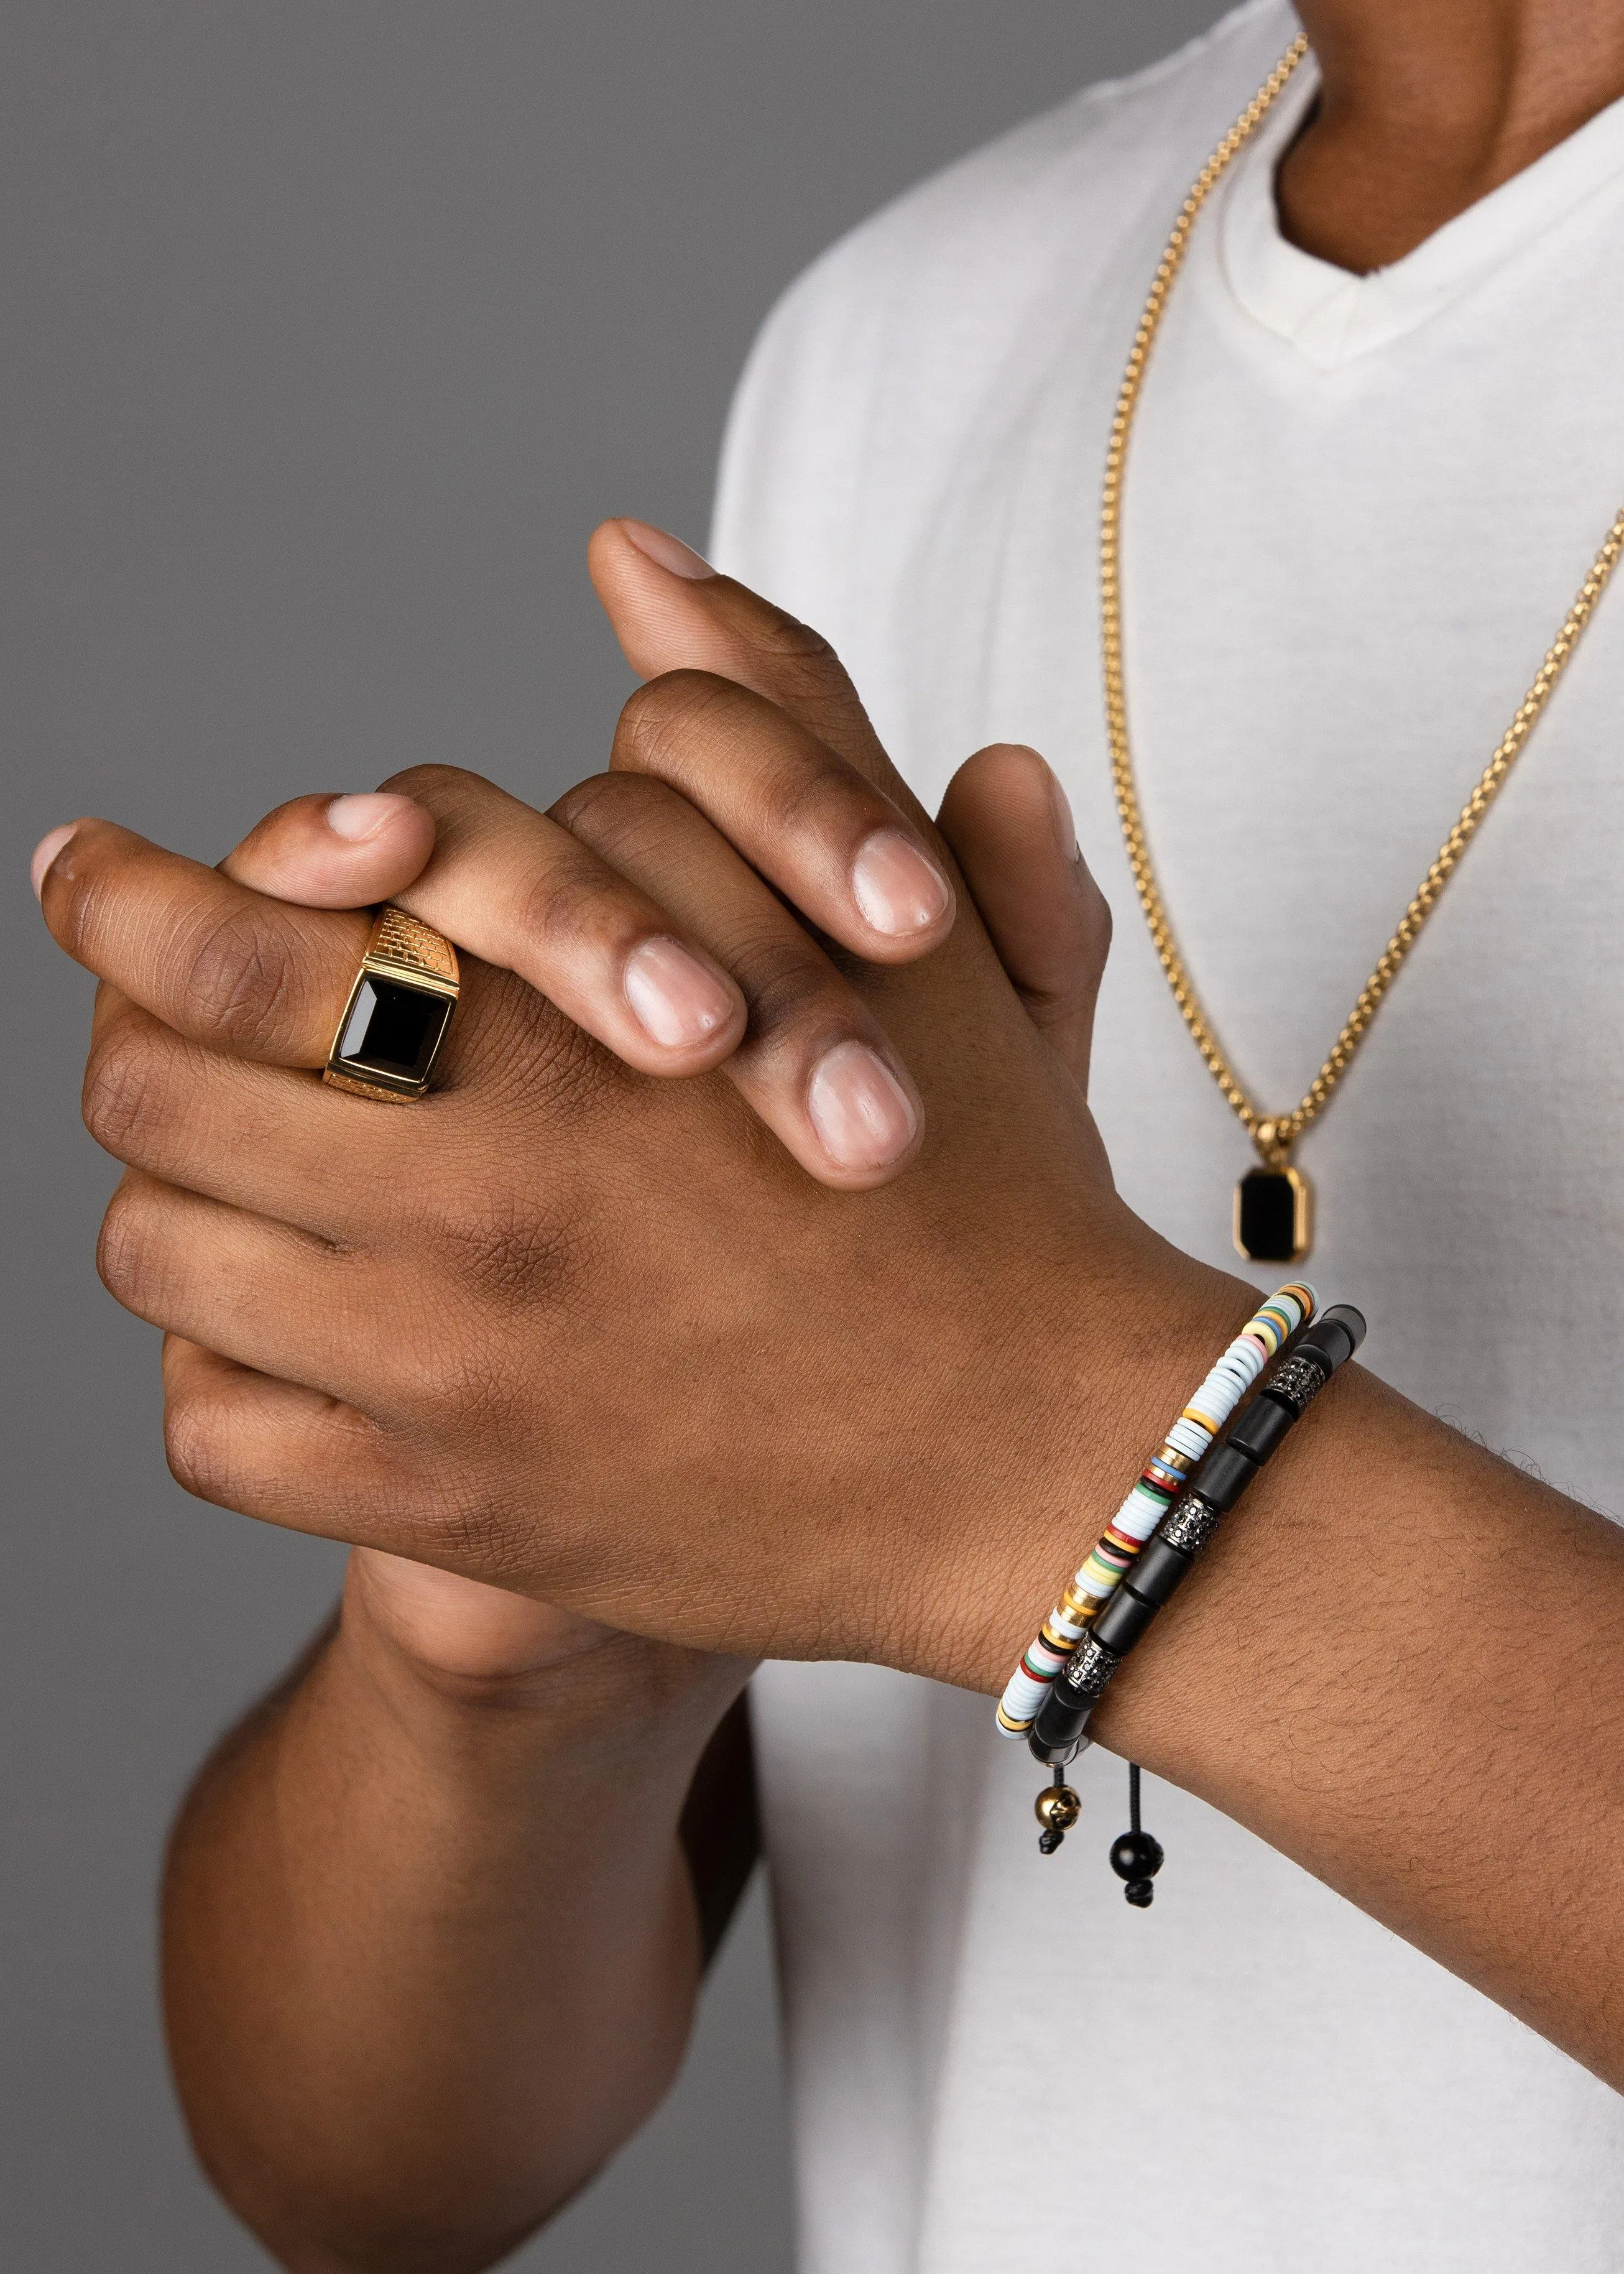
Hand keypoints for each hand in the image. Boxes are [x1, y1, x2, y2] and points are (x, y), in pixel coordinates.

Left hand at [37, 529, 1239, 1692]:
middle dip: (128, 1029)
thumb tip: (633, 549)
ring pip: (159, 1253)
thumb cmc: (983, 1181)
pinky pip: (213, 1432)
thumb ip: (775, 712)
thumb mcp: (902, 920)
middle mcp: (479, 1189)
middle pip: (153, 1077)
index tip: (87, 868)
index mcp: (564, 1025)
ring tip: (221, 1173)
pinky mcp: (452, 1512)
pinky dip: (215, 1375)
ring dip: (168, 1195)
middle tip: (144, 1017)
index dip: (130, 889)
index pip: (242, 917)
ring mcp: (450, 1368)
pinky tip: (288, 1337)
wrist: (1044, 1456)